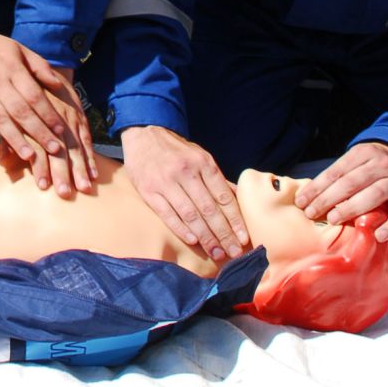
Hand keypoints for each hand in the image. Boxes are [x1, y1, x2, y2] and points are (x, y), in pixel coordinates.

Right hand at [0, 30, 93, 196]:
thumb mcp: (19, 49)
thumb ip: (39, 66)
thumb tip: (58, 85)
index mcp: (12, 68)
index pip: (34, 95)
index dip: (48, 113)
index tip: (61, 130)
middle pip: (19, 111)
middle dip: (38, 131)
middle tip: (54, 150)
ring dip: (14, 139)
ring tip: (29, 157)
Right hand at [120, 125, 248, 260]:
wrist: (143, 135)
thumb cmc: (177, 151)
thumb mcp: (200, 157)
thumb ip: (217, 179)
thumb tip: (239, 200)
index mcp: (203, 163)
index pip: (223, 196)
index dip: (235, 219)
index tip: (243, 238)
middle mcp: (185, 172)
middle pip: (209, 209)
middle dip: (223, 234)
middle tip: (234, 252)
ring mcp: (165, 181)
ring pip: (190, 214)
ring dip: (205, 236)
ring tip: (216, 252)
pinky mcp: (148, 190)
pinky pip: (167, 214)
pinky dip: (181, 229)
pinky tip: (193, 240)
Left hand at [296, 141, 387, 241]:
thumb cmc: (366, 165)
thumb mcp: (352, 162)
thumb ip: (335, 178)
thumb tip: (307, 198)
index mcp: (363, 153)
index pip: (336, 171)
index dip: (317, 187)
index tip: (302, 201)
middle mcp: (382, 164)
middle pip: (352, 182)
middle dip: (329, 198)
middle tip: (312, 212)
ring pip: (374, 194)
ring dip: (352, 208)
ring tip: (334, 219)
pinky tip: (378, 235)